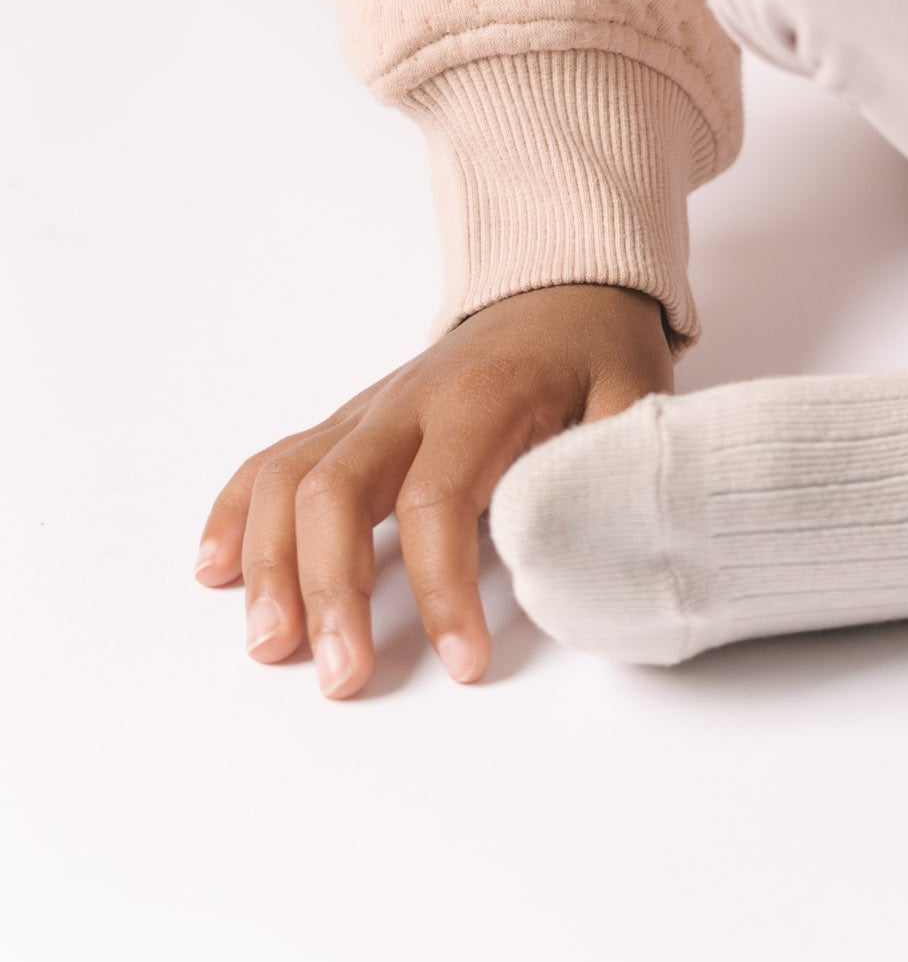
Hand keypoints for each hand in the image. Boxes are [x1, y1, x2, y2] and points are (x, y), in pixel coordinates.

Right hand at [195, 282, 675, 697]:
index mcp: (483, 400)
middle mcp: (409, 402)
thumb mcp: (636, 396)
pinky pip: (277, 461)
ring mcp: (370, 410)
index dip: (443, 588)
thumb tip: (597, 549)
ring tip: (268, 645)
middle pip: (338, 489)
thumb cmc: (599, 352)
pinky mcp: (351, 423)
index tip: (467, 662)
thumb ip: (616, 465)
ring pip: (292, 477)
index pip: (439, 498)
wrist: (565, 284)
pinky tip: (216, 570)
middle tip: (339, 676)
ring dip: (269, 562)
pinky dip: (237, 512)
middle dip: (330, 589)